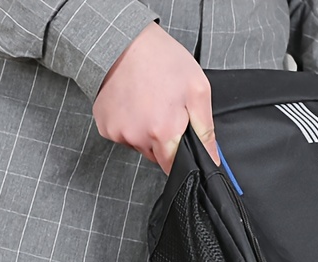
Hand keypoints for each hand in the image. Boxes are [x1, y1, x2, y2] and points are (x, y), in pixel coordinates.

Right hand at [92, 23, 218, 173]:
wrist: (123, 39)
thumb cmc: (163, 60)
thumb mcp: (197, 92)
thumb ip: (206, 131)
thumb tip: (212, 160)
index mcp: (162, 133)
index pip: (173, 167)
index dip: (179, 156)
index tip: (179, 137)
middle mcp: (137, 137)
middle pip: (155, 155)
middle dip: (163, 139)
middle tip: (164, 110)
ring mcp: (118, 132)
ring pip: (139, 145)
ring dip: (144, 131)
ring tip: (147, 102)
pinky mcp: (104, 125)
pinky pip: (122, 134)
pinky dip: (128, 124)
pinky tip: (132, 103)